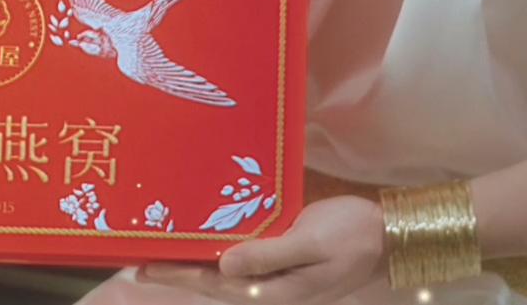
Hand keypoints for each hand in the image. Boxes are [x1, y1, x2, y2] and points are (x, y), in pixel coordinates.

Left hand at [139, 196, 386, 303]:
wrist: (389, 236)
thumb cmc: (353, 235)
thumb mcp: (311, 242)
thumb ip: (268, 256)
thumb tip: (224, 268)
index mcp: (275, 291)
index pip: (214, 285)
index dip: (177, 275)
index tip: (143, 265)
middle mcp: (271, 290)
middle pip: (213, 284)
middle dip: (176, 272)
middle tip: (138, 260)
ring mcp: (277, 280)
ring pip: (225, 276)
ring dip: (195, 266)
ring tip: (163, 252)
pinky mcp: (283, 264)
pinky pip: (243, 263)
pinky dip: (219, 255)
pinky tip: (206, 243)